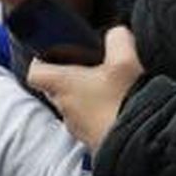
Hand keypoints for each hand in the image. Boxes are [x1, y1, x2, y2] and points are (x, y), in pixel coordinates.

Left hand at [28, 26, 143, 151]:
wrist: (139, 142)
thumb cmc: (124, 99)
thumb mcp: (125, 59)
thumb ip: (118, 39)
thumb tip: (116, 34)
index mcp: (63, 86)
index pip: (35, 74)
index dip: (40, 62)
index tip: (52, 56)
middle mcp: (64, 108)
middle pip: (56, 90)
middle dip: (69, 78)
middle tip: (90, 68)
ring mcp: (77, 128)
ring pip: (73, 107)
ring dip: (86, 97)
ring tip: (110, 88)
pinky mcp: (92, 141)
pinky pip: (89, 123)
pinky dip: (98, 114)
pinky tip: (119, 108)